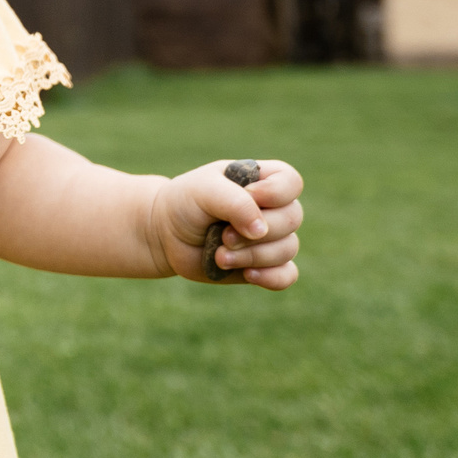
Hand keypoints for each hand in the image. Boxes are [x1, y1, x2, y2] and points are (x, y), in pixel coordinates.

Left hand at [146, 159, 303, 288]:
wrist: (165, 235)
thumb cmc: (185, 203)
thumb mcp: (203, 190)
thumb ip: (235, 202)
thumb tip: (261, 231)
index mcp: (261, 180)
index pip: (291, 182)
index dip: (276, 193)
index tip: (249, 197)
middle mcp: (271, 208)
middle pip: (292, 218)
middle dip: (256, 232)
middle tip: (223, 235)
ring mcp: (269, 239)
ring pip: (287, 249)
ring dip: (252, 255)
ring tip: (220, 256)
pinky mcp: (263, 265)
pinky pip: (286, 275)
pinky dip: (271, 277)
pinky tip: (248, 274)